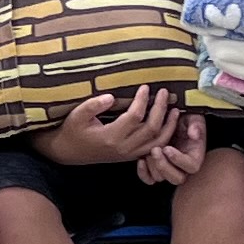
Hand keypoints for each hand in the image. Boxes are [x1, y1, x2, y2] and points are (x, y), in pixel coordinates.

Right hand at [42, 87, 173, 167]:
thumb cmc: (72, 131)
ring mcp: (129, 154)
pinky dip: (165, 137)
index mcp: (110, 137)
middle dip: (160, 109)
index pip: (134, 117)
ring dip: (168, 126)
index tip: (145, 87)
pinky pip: (153, 148)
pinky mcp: (130, 156)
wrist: (68, 152)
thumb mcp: (76, 116)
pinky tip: (168, 125)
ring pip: (157, 142)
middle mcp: (123, 147)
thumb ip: (93, 105)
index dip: (142, 100)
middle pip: (151, 129)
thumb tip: (111, 96)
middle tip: (164, 93)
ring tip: (175, 110)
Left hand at [133, 112, 208, 188]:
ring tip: (148, 151)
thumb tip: (194, 134)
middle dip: (164, 166)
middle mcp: (182, 166)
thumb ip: (196, 124)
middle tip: (155, 150)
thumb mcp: (193, 117)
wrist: (170, 117)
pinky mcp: (155, 167)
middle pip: (177, 178)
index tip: (168, 149)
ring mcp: (168, 168)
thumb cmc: (183, 119)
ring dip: (153, 167)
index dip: (179, 160)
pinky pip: (149, 179)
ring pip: (161, 178)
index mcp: (194, 156)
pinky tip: (141, 160)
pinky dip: (143, 173)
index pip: (192, 167)